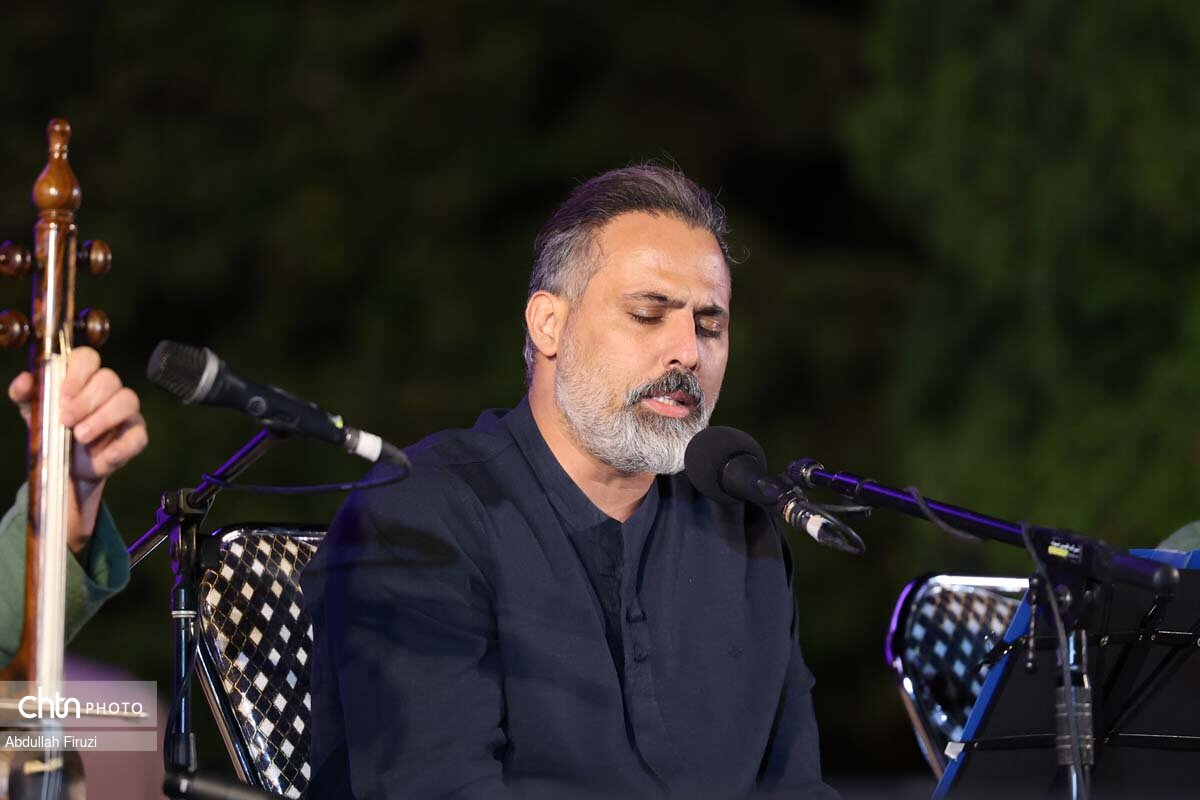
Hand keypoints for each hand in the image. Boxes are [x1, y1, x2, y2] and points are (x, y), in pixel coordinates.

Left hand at [8, 347, 148, 555]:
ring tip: (81, 439)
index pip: (87, 359)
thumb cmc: (49, 443)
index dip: (76, 374)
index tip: (60, 396)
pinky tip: (100, 459)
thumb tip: (25, 383)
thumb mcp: (32, 420)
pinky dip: (119, 448)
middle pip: (110, 379)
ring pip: (128, 402)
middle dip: (87, 400)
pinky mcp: (134, 439)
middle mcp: (105, 393)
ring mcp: (124, 416)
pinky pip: (137, 437)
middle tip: (67, 421)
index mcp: (79, 380)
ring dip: (103, 419)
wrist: (65, 480)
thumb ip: (27, 397)